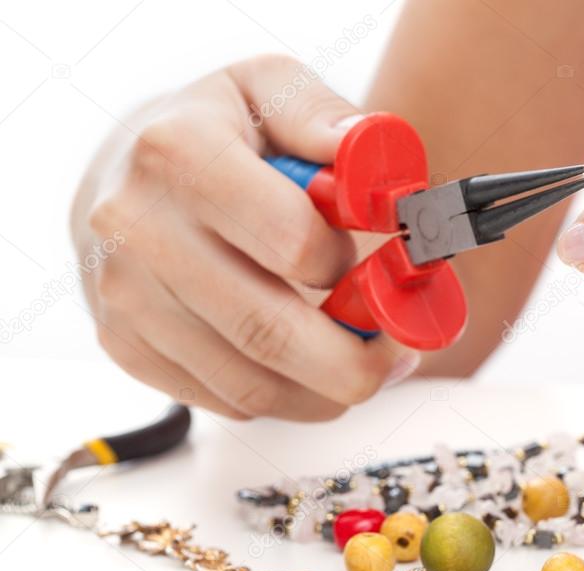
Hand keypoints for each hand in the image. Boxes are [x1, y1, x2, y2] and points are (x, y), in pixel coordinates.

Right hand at [72, 55, 418, 420]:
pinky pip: (225, 401)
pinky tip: (310, 369)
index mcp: (181, 153)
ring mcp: (125, 297)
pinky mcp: (125, 346)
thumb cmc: (213, 129)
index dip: (355, 267)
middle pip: (270, 334)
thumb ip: (328, 120)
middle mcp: (141, 230)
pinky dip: (286, 398)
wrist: (118, 171)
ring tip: (367, 364)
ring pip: (251, 387)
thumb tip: (379, 164)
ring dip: (329, 392)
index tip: (387, 269)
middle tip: (400, 356)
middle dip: (357, 362)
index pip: (291, 241)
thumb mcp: (269, 90)